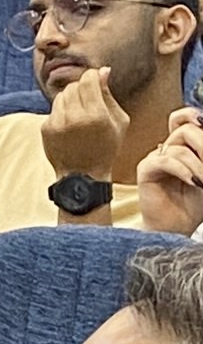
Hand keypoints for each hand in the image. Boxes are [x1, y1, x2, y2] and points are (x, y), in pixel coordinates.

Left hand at [41, 66, 129, 181]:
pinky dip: (62, 112)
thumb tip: (103, 70)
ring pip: (62, 95)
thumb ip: (109, 94)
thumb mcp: (119, 122)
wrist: (83, 175)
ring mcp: (58, 123)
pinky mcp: (46, 128)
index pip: (88, 79)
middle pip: (74, 85)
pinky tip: (71, 126)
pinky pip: (54, 108)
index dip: (93, 77)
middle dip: (82, 89)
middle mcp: (74, 117)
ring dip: (71, 99)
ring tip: (81, 115)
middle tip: (90, 102)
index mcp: (96, 115)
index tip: (96, 81)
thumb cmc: (106, 148)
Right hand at [137, 108, 202, 239]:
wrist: (177, 228)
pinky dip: (183, 170)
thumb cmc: (193, 205)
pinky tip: (193, 182)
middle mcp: (167, 149)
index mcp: (182, 147)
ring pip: (179, 147)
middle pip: (184, 129)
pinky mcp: (146, 170)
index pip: (182, 119)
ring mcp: (156, 158)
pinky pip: (166, 161)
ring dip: (198, 166)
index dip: (192, 115)